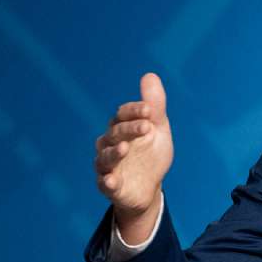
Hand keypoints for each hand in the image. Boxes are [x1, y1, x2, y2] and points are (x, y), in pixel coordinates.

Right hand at [94, 73, 173, 238]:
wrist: (149, 186)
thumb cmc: (150, 153)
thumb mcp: (157, 129)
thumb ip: (154, 105)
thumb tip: (150, 75)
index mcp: (121, 128)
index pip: (123, 114)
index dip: (135, 110)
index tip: (149, 109)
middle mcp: (110, 144)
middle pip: (115, 133)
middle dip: (129, 129)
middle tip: (147, 127)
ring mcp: (108, 165)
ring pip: (105, 157)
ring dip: (114, 152)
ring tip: (125, 148)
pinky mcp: (109, 185)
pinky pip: (104, 183)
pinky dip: (107, 181)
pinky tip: (112, 179)